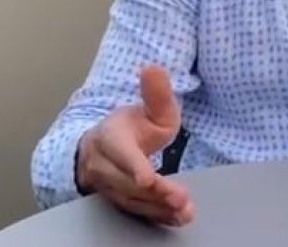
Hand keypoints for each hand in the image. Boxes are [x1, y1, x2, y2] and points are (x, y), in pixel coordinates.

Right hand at [76, 65, 194, 225]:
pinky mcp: (117, 202)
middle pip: (127, 183)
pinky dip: (156, 217)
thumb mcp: (149, 108)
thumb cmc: (131, 128)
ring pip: (131, 201)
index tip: (147, 177)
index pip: (120, 153)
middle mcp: (103, 165)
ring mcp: (107, 187)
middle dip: (154, 193)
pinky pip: (135, 213)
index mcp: (110, 138)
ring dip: (158, 208)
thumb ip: (156, 93)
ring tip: (183, 211)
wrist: (104, 148)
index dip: (133, 166)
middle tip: (180, 198)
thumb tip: (153, 68)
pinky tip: (177, 218)